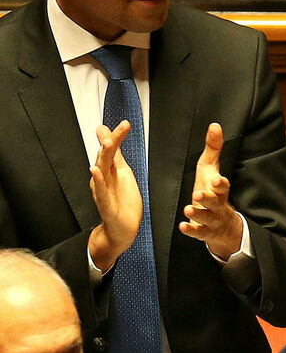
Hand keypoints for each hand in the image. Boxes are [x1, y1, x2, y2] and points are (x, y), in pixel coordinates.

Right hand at [88, 121, 141, 271]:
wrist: (122, 229)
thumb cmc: (122, 202)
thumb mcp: (123, 174)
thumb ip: (117, 156)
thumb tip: (113, 137)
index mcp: (111, 171)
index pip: (113, 150)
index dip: (118, 137)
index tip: (124, 123)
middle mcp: (104, 179)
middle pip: (106, 156)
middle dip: (109, 142)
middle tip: (112, 129)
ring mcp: (103, 191)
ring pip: (101, 170)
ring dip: (103, 156)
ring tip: (106, 143)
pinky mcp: (105, 204)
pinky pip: (100, 191)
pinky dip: (98, 180)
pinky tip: (95, 171)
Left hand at [179, 123, 242, 259]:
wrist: (225, 225)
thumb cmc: (214, 192)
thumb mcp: (212, 170)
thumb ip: (213, 148)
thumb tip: (215, 125)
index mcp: (219, 190)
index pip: (224, 186)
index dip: (221, 184)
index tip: (217, 180)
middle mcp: (218, 205)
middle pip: (216, 202)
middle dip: (209, 198)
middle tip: (199, 194)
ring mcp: (212, 219)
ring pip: (207, 218)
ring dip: (199, 214)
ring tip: (188, 209)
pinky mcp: (205, 231)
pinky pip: (199, 232)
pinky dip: (192, 229)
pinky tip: (183, 226)